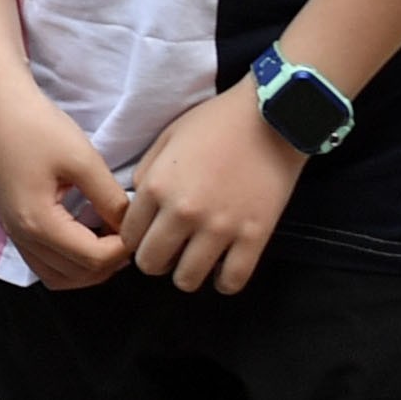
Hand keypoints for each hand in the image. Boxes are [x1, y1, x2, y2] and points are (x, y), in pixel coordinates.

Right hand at [0, 98, 133, 288]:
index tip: (139, 225)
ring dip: (89, 269)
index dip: (123, 248)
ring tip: (109, 241)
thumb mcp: (83, 159)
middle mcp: (22, 236)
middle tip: (129, 235)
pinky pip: (44, 263)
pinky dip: (69, 263)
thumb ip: (110, 198)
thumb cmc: (38, 126)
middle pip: (77, 275)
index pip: (93, 259)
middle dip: (109, 263)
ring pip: (58, 277)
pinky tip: (85, 237)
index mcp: (38, 222)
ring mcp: (14, 234)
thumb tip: (131, 226)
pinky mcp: (13, 226)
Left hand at [118, 81, 307, 294]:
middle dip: (155, 260)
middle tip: (169, 250)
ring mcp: (220, 228)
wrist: (271, 118)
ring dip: (187, 274)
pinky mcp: (254, 237)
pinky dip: (224, 282)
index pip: (129, 235)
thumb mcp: (167, 138)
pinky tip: (223, 268)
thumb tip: (137, 207)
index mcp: (157, 186)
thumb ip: (147, 173)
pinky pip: (231, 282)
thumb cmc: (215, 122)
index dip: (135, 238)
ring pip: (187, 280)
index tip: (148, 235)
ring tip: (195, 259)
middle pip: (151, 264)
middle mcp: (183, 212)